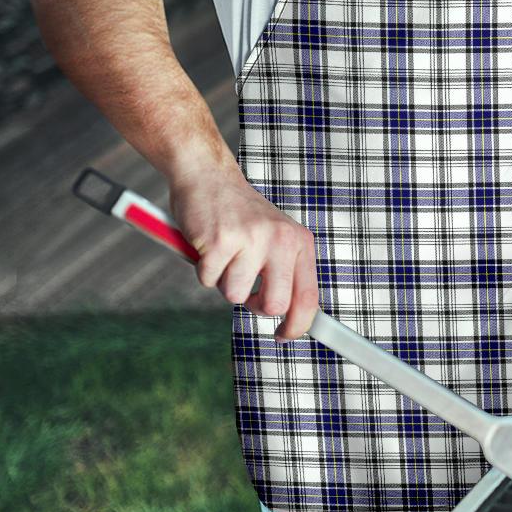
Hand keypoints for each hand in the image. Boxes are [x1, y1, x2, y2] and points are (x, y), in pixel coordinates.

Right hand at [168, 167, 318, 340]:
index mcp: (299, 242)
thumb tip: (292, 319)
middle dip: (255, 305)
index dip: (298, 325)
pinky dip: (203, 269)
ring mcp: (251, 239)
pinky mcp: (220, 241)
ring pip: (235, 296)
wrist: (208, 176)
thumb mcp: (276, 239)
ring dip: (224, 281)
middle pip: (275, 305)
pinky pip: (208, 280)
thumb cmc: (240, 215)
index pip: (308, 297)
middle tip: (244, 285)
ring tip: (225, 253)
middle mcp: (281, 240)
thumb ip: (285, 273)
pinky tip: (208, 245)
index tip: (285, 336)